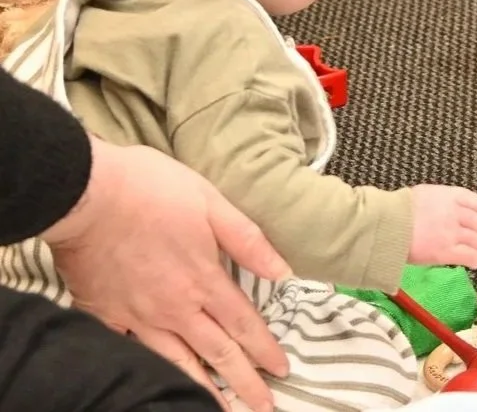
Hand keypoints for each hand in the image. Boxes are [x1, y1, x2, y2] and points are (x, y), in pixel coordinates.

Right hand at [42, 139, 290, 411]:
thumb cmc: (153, 190)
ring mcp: (139, 317)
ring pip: (177, 364)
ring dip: (202, 390)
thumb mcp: (213, 203)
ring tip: (221, 410)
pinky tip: (159, 386)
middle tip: (263, 408)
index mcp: (204, 279)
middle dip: (244, 384)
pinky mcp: (107, 317)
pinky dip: (151, 374)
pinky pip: (134, 356)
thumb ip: (248, 240)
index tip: (282, 370)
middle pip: (217, 353)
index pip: (243, 324)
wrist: (90, 195)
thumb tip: (282, 270)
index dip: (265, 350)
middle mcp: (175, 307)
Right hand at [408, 185, 476, 269]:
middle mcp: (456, 213)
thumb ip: (440, 200)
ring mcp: (452, 233)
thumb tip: (446, 206)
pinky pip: (469, 256)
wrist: (390, 224)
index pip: (476, 201)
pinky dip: (475, 259)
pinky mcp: (446, 252)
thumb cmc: (400, 209)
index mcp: (450, 195)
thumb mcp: (425, 194)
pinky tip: (475, 262)